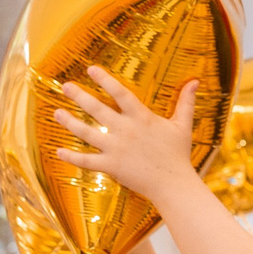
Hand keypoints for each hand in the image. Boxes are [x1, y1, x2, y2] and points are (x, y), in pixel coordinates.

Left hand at [51, 67, 201, 199]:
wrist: (174, 184)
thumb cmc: (178, 154)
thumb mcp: (183, 125)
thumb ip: (186, 102)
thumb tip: (196, 81)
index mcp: (141, 117)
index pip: (120, 93)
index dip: (105, 80)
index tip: (90, 69)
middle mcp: (125, 130)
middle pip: (98, 109)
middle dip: (80, 96)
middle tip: (65, 86)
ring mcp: (116, 148)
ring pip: (87, 132)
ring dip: (70, 122)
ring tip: (56, 112)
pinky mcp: (111, 166)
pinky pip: (87, 161)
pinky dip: (72, 158)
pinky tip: (58, 151)